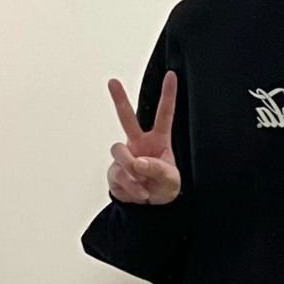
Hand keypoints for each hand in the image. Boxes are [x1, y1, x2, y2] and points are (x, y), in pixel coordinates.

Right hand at [106, 71, 181, 204]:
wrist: (150, 207)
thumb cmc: (164, 187)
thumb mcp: (171, 181)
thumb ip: (158, 169)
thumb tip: (138, 162)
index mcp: (158, 141)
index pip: (164, 115)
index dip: (168, 95)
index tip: (171, 75)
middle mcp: (139, 143)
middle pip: (127, 117)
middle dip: (119, 99)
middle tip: (112, 81)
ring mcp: (125, 156)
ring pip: (119, 151)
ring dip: (130, 169)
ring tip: (143, 184)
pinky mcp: (115, 170)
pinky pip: (118, 173)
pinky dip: (130, 186)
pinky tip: (139, 192)